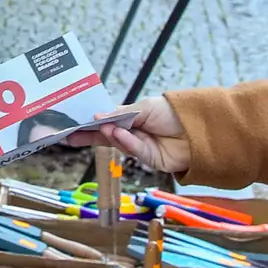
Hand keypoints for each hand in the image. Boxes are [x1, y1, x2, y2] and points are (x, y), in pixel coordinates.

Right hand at [65, 97, 191, 175]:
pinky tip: (121, 134)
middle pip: (106, 135)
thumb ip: (120, 114)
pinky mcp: (149, 159)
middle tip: (68, 136)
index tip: (71, 124)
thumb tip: (97, 117)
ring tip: (101, 127)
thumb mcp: (144, 108)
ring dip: (110, 135)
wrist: (199, 127)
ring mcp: (140, 147)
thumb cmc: (172, 112)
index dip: (89, 123)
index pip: (105, 121)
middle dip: (88, 135)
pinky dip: (127, 142)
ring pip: (118, 143)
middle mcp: (133, 133)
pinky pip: (134, 150)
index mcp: (131, 118)